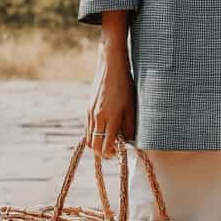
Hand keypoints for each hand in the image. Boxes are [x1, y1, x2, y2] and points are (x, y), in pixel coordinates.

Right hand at [86, 15, 135, 158]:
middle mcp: (98, 117)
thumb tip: (128, 142)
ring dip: (97, 144)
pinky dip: (93, 134)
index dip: (111, 154)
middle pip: (94, 146)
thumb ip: (130, 127)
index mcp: (111, 118)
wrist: (111, 66)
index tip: (118, 154)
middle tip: (113, 152)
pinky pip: (88, 128)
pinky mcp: (88, 108)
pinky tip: (104, 130)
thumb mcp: (132, 106)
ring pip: (88, 138)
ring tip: (109, 141)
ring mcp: (90, 113)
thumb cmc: (125, 85)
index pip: (105, 146)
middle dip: (102, 153)